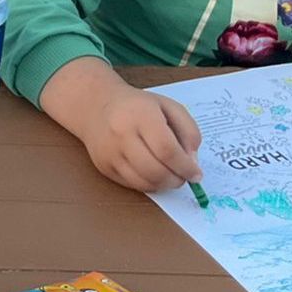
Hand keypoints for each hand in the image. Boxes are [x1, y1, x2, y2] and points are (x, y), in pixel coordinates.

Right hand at [38, 56, 202, 192]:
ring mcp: (110, 153)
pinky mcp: (103, 166)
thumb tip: (192, 161)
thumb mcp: (168, 106)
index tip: (196, 173)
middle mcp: (122, 135)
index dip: (185, 166)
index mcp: (141, 115)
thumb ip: (188, 130)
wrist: (95, 105)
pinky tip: (154, 174)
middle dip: (176, 179)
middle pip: (155, 170)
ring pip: (143, 182)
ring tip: (171, 176)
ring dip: (163, 185)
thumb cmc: (137, 106)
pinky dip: (149, 185)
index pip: (167, 150)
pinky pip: (132, 185)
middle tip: (184, 177)